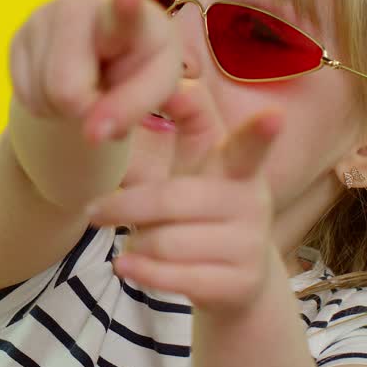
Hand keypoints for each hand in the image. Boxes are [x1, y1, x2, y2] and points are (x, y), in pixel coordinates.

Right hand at [9, 0, 183, 143]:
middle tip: (102, 91)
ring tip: (85, 84)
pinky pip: (24, 98)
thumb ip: (131, 110)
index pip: (125, 13)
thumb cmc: (138, 64)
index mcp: (130, 16)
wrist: (104, 50)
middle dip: (83, 106)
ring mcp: (42, 17)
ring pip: (42, 97)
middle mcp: (79, 5)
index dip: (125, 5)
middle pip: (66, 90)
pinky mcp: (18, 35)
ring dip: (65, 108)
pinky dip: (46, 104)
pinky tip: (63, 82)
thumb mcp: (154, 87)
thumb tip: (92, 134)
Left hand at [84, 79, 283, 315]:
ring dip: (136, 243)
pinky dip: (142, 271)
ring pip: (166, 242)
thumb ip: (188, 125)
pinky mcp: (240, 283)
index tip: (273, 115)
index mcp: (239, 168)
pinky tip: (126, 266)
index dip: (259, 131)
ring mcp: (250, 245)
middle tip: (93, 212)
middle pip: (173, 199)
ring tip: (131, 243)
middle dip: (125, 207)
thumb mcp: (196, 167)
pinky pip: (176, 278)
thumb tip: (176, 83)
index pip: (247, 145)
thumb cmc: (201, 212)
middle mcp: (252, 202)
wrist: (237, 282)